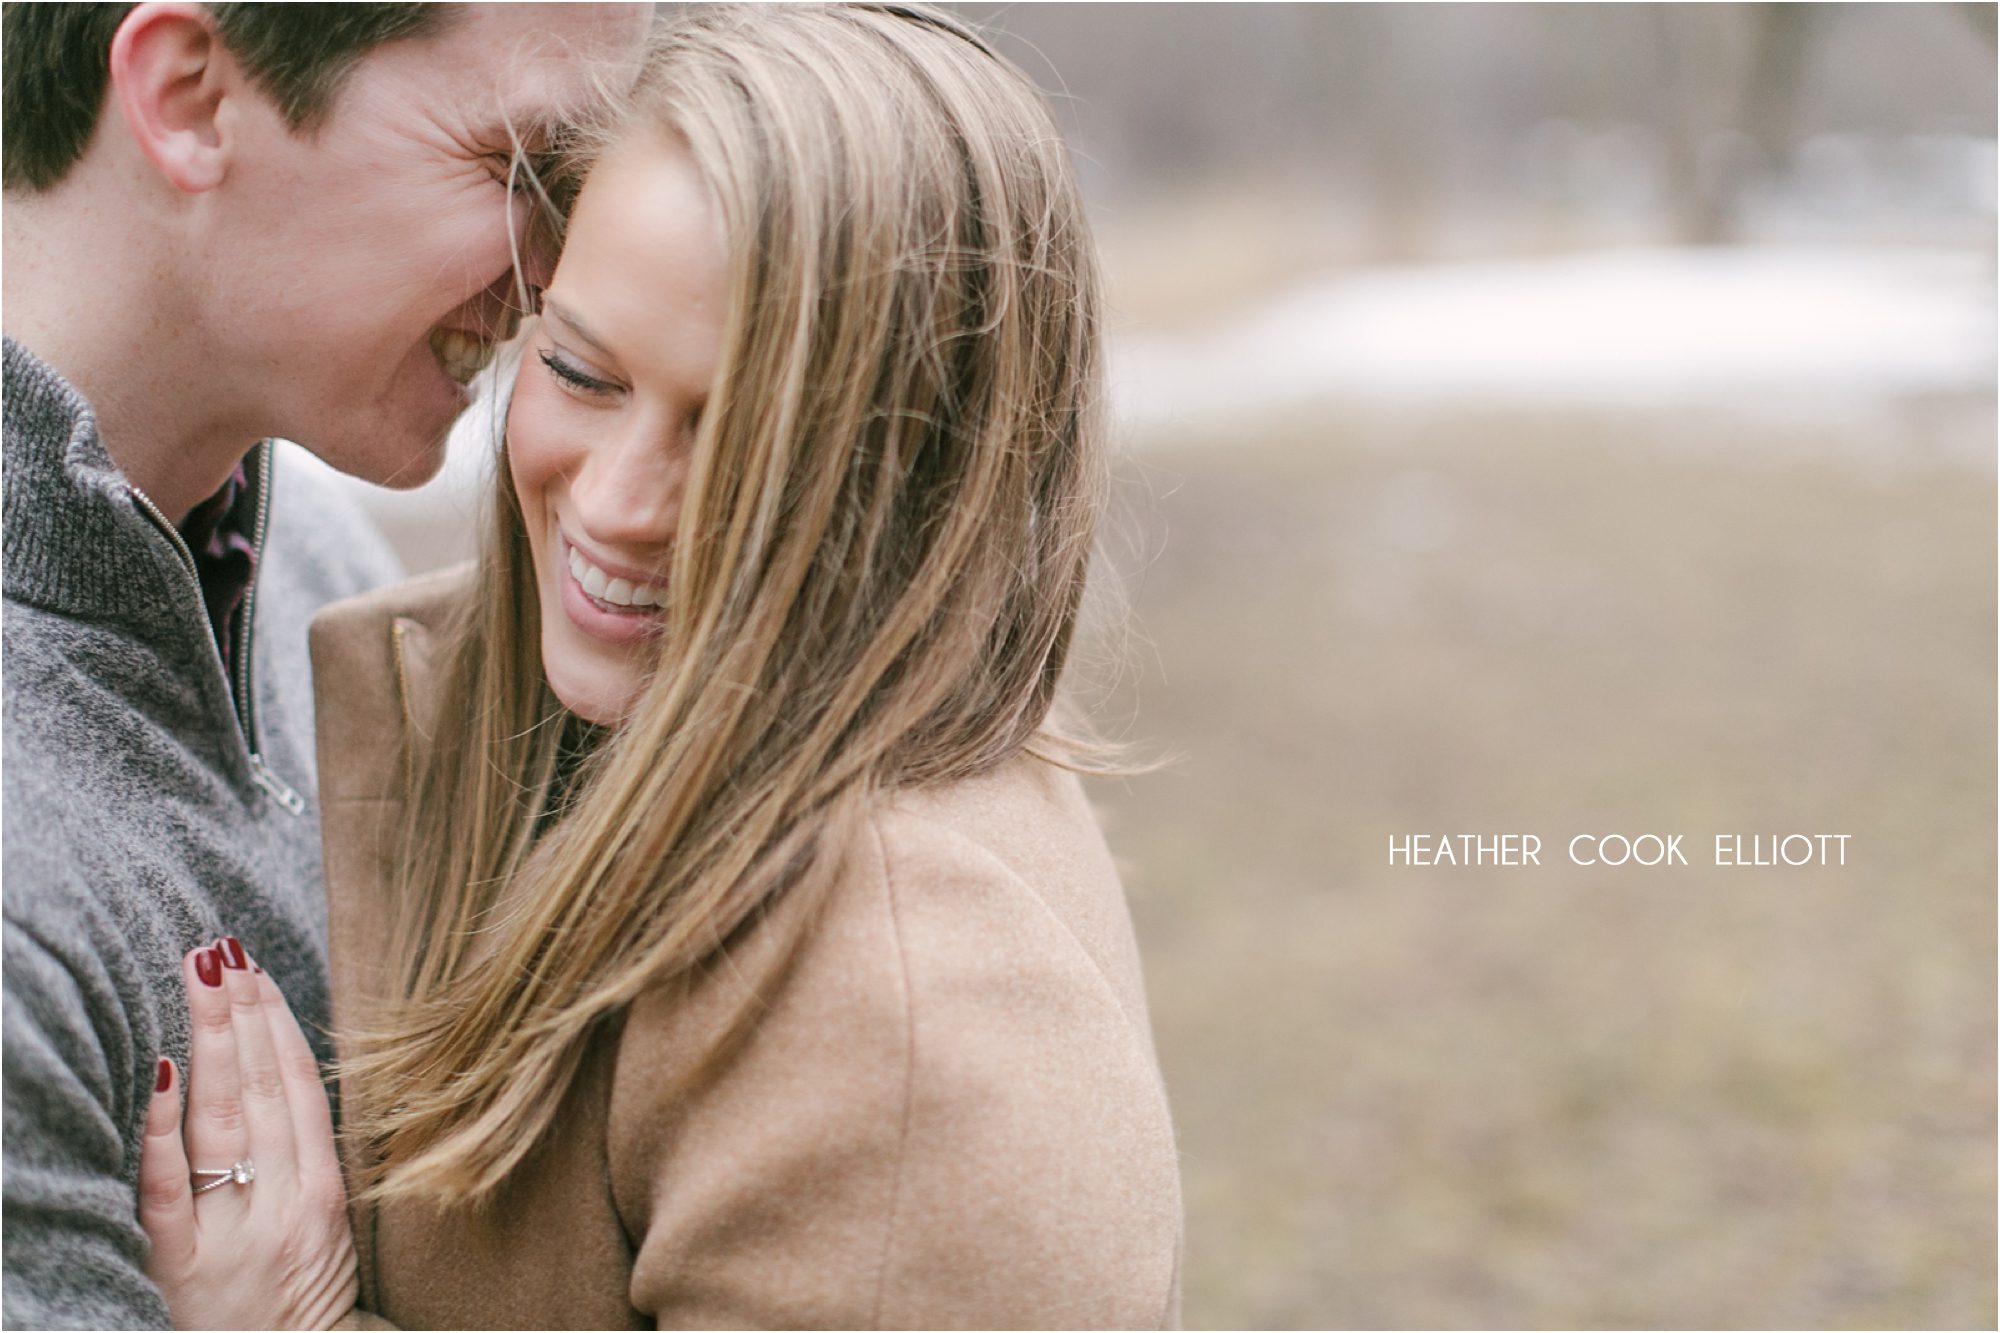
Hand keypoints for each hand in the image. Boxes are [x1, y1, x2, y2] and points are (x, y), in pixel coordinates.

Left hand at [140, 940, 357, 1329]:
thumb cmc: (295, 1307)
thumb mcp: (321, 1234)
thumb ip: (304, 1162)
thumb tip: (277, 1075)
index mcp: (323, 1192)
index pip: (302, 1086)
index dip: (281, 1023)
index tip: (258, 970)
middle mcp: (283, 1204)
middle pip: (263, 1089)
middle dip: (242, 1013)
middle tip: (221, 951)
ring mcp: (231, 1233)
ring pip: (223, 1118)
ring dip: (212, 1040)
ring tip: (199, 979)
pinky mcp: (177, 1267)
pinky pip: (167, 1187)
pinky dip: (163, 1126)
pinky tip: (163, 1071)